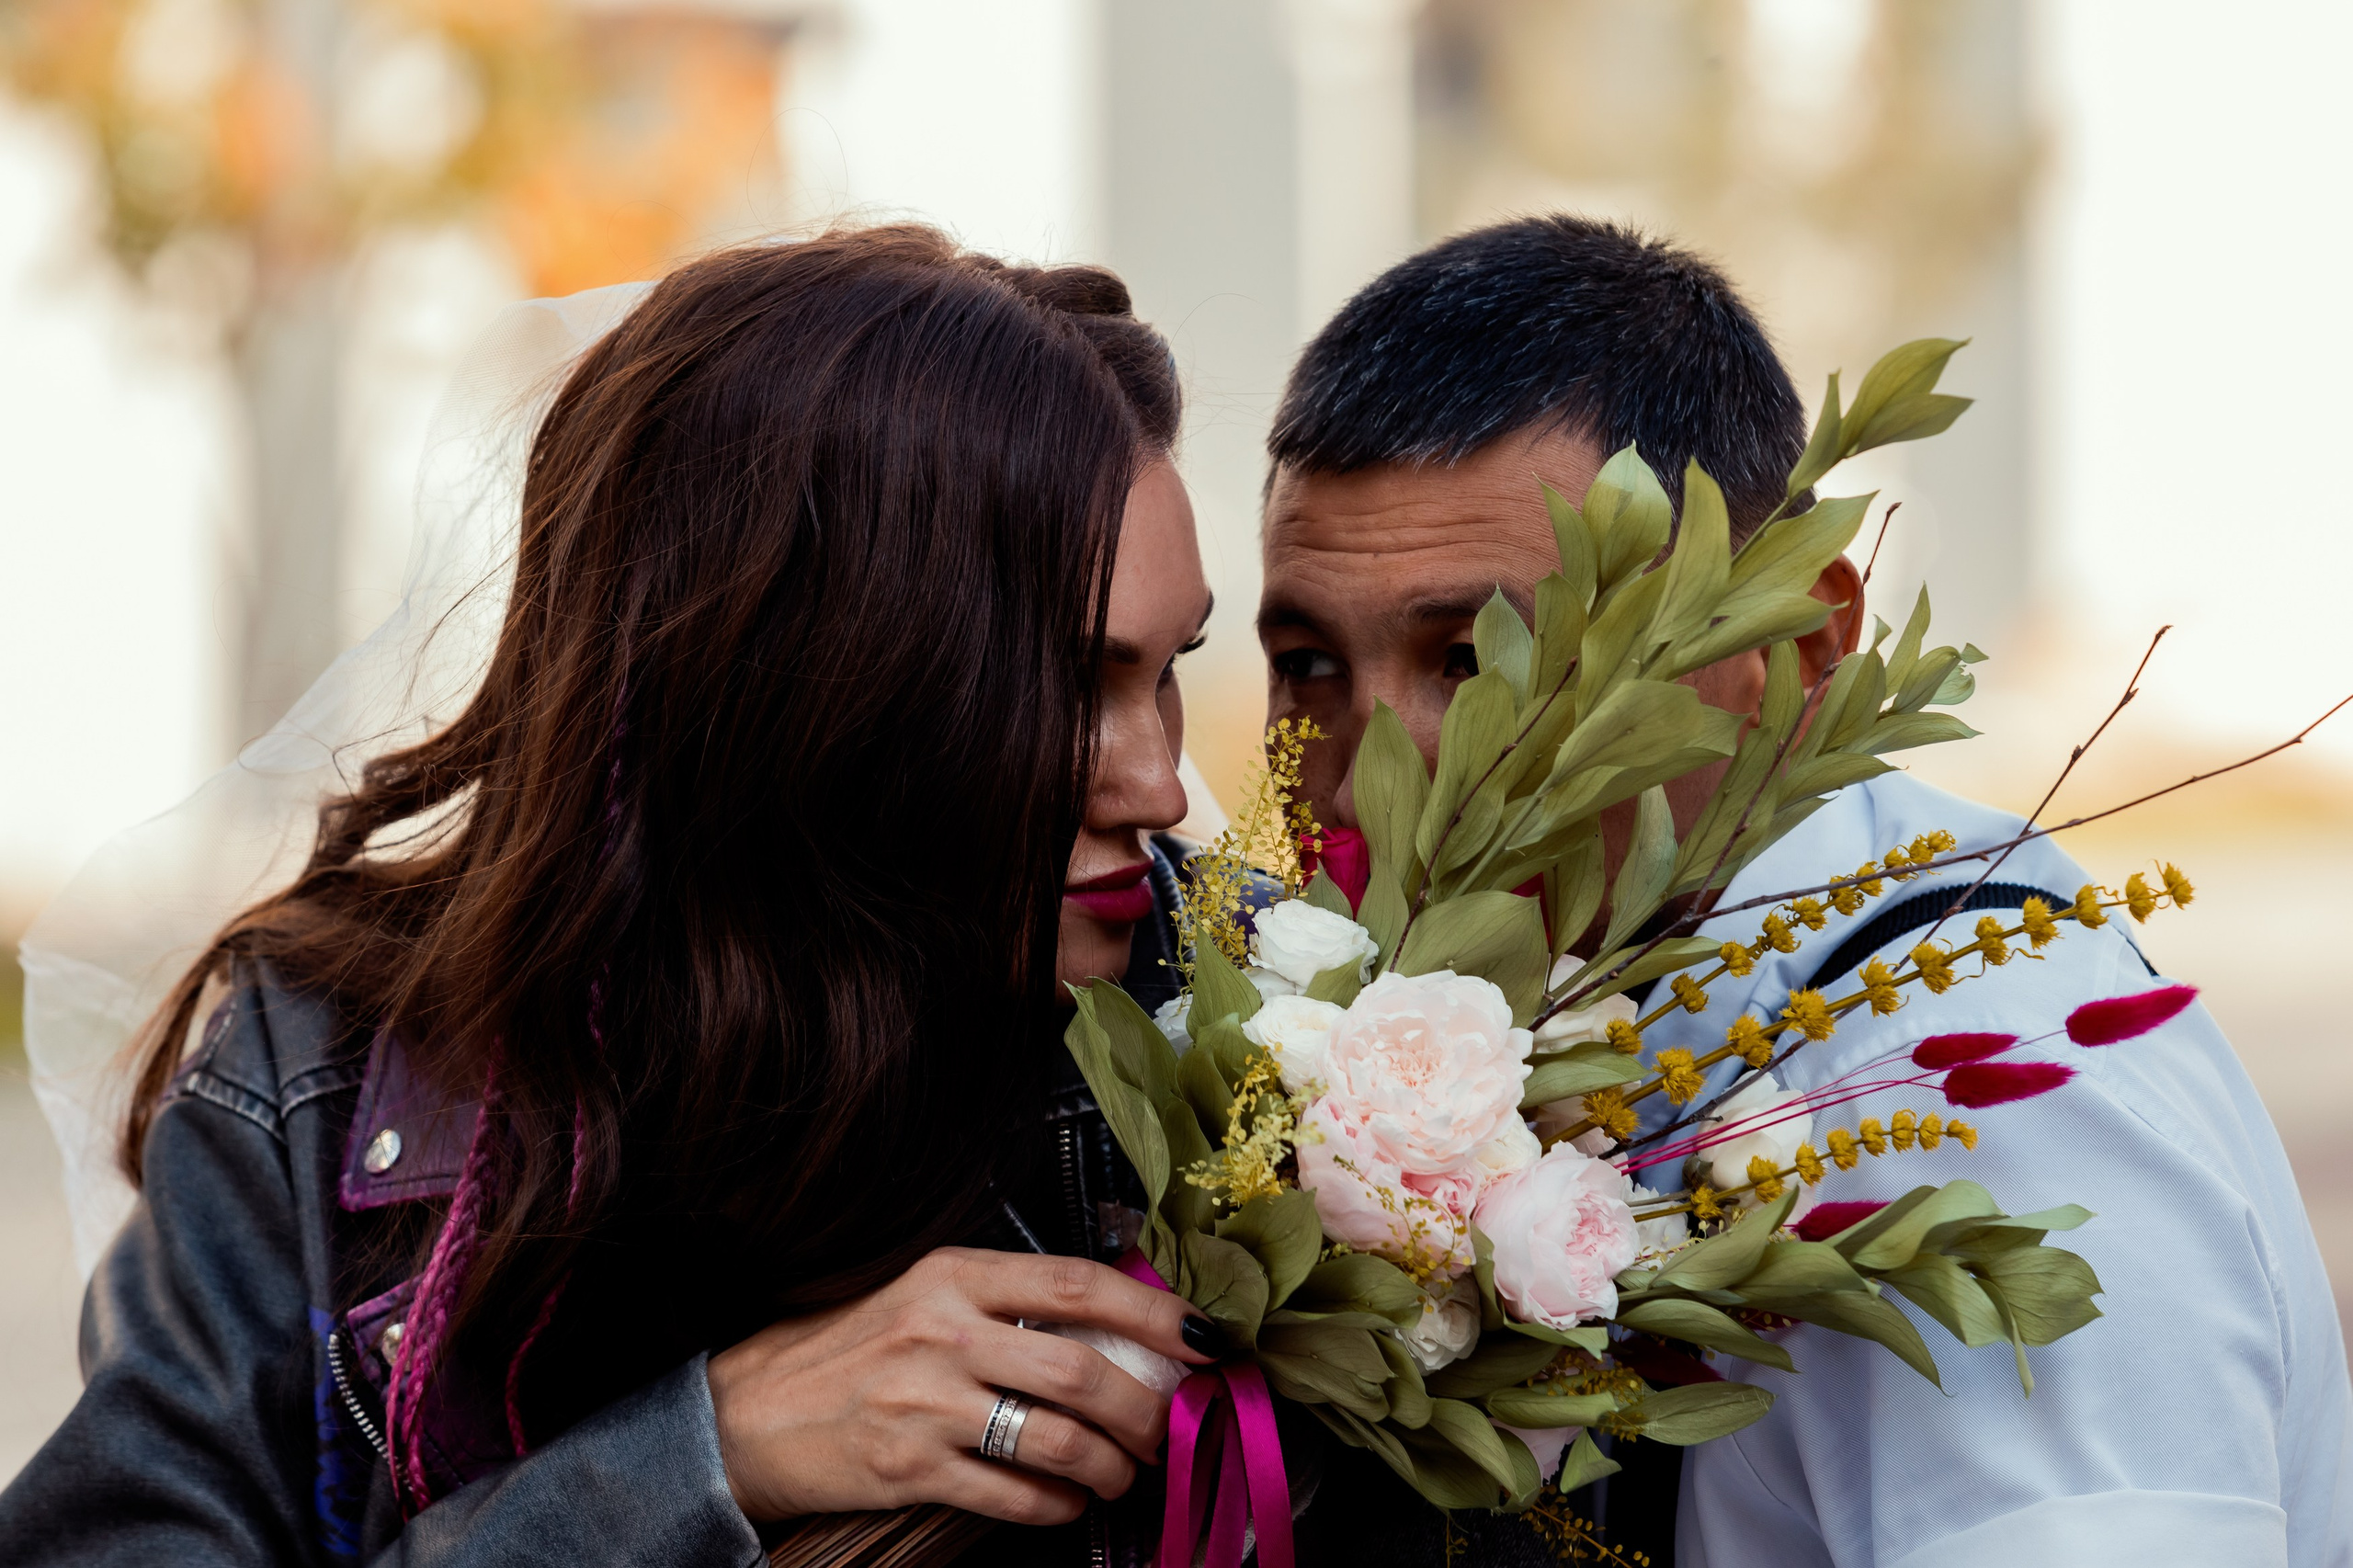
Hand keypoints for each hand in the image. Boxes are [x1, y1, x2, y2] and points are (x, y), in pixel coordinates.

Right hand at [706, 1247, 1217, 1525]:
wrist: (750, 1411)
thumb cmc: (848, 1348)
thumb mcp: (925, 1293)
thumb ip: (1007, 1299)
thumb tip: (1118, 1317)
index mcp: (956, 1272)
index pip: (1080, 1284)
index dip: (1156, 1313)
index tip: (1203, 1338)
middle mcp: (944, 1330)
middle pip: (1085, 1369)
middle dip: (1148, 1409)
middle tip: (1168, 1427)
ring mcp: (926, 1402)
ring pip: (1060, 1439)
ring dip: (1114, 1466)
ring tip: (1124, 1473)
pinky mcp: (910, 1468)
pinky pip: (1016, 1497)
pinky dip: (1060, 1507)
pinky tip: (1068, 1502)